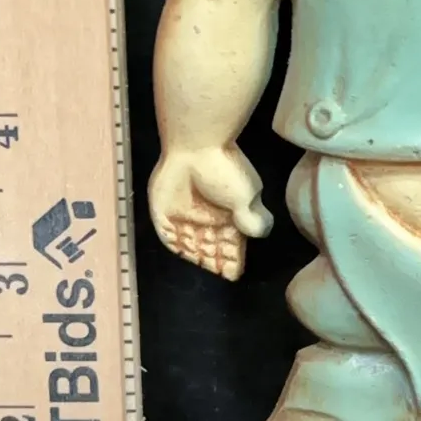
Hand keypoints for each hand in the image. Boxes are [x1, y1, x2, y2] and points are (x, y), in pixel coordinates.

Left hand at [149, 144, 272, 281]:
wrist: (195, 146)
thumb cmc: (224, 171)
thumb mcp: (247, 197)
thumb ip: (252, 221)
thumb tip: (258, 235)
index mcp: (229, 212)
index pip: (232, 243)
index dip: (234, 260)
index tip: (235, 274)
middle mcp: (207, 215)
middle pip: (211, 246)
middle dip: (217, 260)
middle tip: (221, 273)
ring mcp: (184, 214)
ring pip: (191, 244)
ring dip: (198, 255)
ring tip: (206, 265)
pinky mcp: (163, 211)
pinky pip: (168, 237)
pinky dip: (176, 247)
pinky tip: (185, 254)